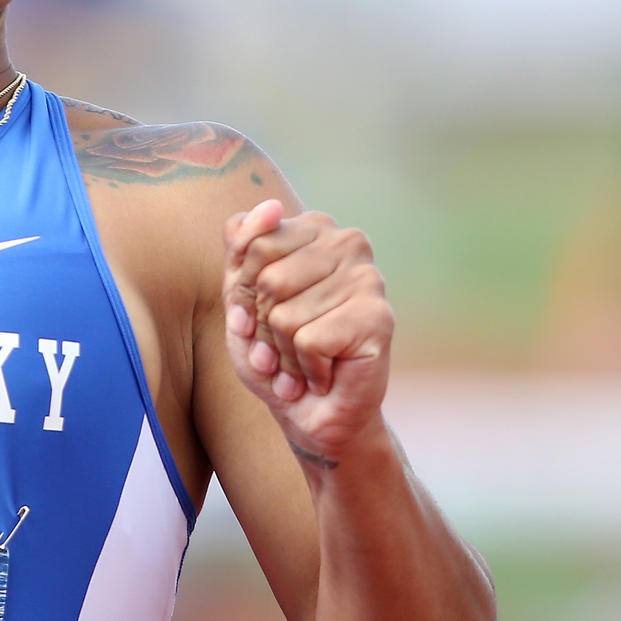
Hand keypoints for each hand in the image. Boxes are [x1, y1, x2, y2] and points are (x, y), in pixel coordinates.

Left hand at [223, 199, 392, 462]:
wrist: (312, 415)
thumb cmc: (275, 353)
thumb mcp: (241, 297)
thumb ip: (242, 247)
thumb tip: (270, 205)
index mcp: (316, 228)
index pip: (251, 246)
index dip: (244, 294)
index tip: (262, 317)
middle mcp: (349, 242)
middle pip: (268, 279)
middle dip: (263, 325)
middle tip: (284, 346)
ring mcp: (369, 278)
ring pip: (285, 314)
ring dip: (283, 353)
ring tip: (303, 362)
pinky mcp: (379, 318)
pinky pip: (308, 340)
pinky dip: (305, 369)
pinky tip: (325, 373)